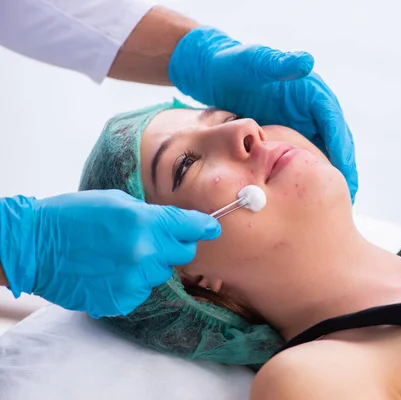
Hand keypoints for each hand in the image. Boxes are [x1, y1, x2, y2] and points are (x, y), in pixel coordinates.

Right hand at [0, 190, 219, 317]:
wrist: (33, 246)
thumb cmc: (72, 216)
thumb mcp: (117, 202)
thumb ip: (152, 215)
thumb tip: (176, 224)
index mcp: (146, 222)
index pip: (191, 226)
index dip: (204, 227)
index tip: (212, 228)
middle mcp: (145, 252)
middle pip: (183, 254)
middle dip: (173, 246)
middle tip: (150, 240)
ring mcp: (134, 279)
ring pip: (161, 274)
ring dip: (149, 266)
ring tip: (119, 256)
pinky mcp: (122, 299)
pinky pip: (142, 291)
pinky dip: (132, 283)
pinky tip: (110, 272)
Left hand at [169, 26, 357, 201]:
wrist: (213, 71)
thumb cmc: (233, 65)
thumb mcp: (254, 63)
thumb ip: (277, 62)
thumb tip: (306, 61)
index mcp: (309, 92)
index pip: (333, 122)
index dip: (340, 148)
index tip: (345, 174)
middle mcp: (311, 109)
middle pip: (335, 141)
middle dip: (344, 168)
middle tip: (349, 196)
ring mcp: (301, 123)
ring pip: (324, 153)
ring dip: (331, 176)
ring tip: (340, 202)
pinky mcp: (289, 135)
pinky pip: (305, 158)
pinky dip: (311, 176)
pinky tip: (310, 196)